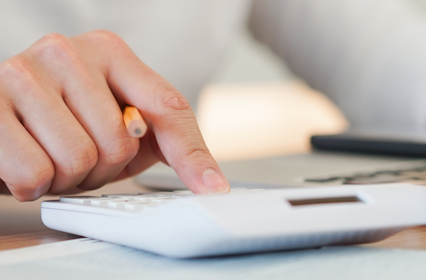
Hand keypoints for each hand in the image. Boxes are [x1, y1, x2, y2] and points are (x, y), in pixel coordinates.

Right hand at [0, 30, 228, 200]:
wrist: (3, 123)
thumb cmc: (68, 124)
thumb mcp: (125, 127)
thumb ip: (170, 142)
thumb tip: (213, 184)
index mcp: (109, 52)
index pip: (168, 106)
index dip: (192, 156)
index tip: (212, 188)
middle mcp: (66, 51)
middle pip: (120, 143)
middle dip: (102, 168)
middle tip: (81, 155)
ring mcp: (23, 74)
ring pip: (78, 160)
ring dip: (68, 176)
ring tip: (52, 154)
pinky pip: (34, 173)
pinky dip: (33, 184)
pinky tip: (24, 158)